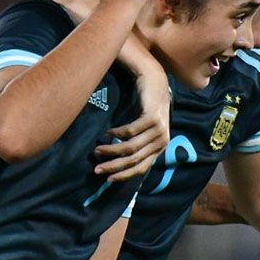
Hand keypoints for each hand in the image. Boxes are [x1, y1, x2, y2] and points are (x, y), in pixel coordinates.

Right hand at [96, 66, 169, 181]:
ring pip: (131, 147)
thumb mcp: (144, 130)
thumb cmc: (146, 107)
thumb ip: (137, 145)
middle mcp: (162, 141)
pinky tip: (108, 133)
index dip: (124, 175)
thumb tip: (117, 163)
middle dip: (114, 166)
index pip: (141, 168)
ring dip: (112, 150)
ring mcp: (159, 130)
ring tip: (98, 149)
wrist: (155, 81)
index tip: (107, 179)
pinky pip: (131, 131)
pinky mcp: (153, 118)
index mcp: (160, 148)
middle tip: (97, 168)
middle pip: (134, 160)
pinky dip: (117, 134)